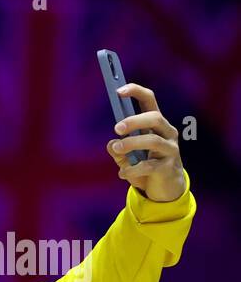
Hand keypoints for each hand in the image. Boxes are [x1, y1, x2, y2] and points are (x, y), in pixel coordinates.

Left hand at [106, 82, 186, 202]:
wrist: (164, 190)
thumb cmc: (145, 168)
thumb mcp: (129, 158)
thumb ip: (119, 151)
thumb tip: (110, 144)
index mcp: (156, 125)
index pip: (150, 101)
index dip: (136, 92)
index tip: (119, 91)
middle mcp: (167, 133)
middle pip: (154, 118)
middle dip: (134, 120)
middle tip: (116, 129)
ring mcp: (170, 150)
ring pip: (152, 140)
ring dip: (130, 144)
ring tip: (117, 148)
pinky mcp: (168, 167)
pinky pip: (148, 166)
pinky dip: (131, 169)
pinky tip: (122, 174)